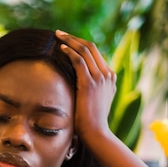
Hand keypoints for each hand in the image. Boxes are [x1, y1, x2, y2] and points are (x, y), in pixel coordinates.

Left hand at [55, 30, 115, 144]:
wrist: (96, 133)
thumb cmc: (90, 121)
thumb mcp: (95, 101)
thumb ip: (91, 89)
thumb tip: (78, 82)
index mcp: (110, 77)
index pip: (95, 53)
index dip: (80, 44)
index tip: (66, 40)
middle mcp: (107, 74)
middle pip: (91, 47)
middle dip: (74, 38)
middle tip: (59, 33)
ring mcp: (100, 78)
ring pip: (85, 50)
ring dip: (70, 41)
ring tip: (57, 36)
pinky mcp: (90, 83)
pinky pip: (79, 60)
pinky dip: (70, 51)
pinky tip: (61, 48)